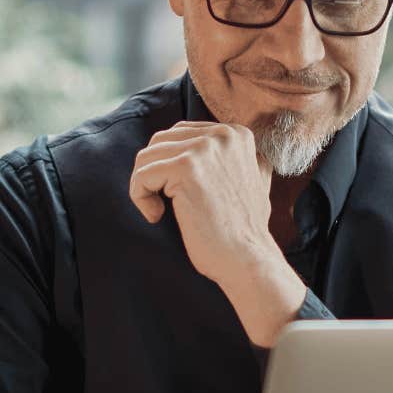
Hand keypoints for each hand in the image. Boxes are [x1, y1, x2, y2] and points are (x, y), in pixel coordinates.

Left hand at [129, 121, 272, 284]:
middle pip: (161, 141)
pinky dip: (140, 197)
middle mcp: (222, 135)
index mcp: (236, 134)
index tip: (177, 193)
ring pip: (147, 156)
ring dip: (144, 186)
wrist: (248, 258)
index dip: (169, 164)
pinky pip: (142, 174)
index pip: (181, 134)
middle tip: (162, 202)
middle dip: (154, 173)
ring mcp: (204, 149)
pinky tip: (156, 216)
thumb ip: (233, 160)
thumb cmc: (244, 230)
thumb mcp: (252, 181)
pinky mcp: (185, 168)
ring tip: (158, 210)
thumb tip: (208, 150)